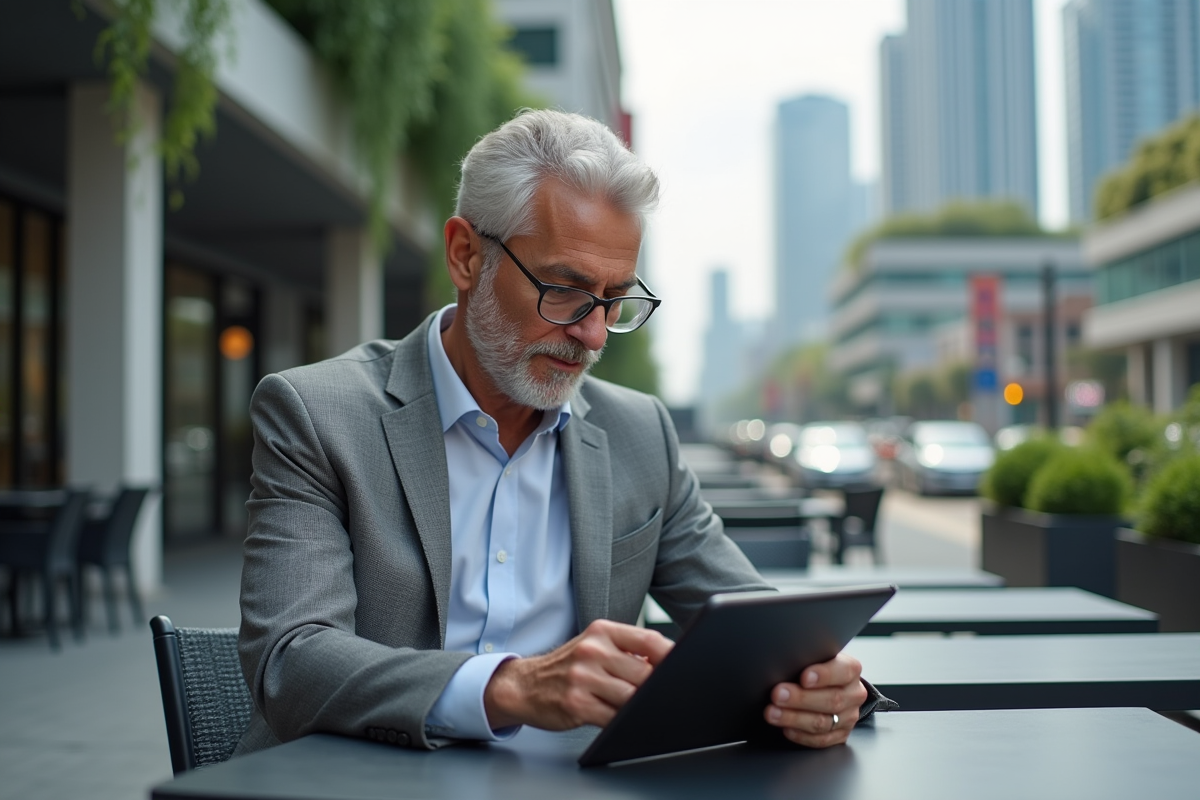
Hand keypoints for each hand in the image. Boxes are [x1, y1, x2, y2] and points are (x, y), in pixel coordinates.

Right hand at [483, 619, 673, 730]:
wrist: (524, 685)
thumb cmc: (568, 666)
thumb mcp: (595, 646)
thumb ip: (628, 649)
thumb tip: (668, 661)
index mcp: (602, 632)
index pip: (649, 640)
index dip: (671, 655)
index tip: (683, 666)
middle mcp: (592, 651)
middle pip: (645, 672)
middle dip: (654, 686)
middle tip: (657, 692)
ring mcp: (583, 678)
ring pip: (632, 697)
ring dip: (638, 705)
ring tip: (635, 705)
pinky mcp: (576, 704)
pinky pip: (614, 717)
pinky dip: (623, 721)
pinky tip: (619, 717)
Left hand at [762, 652, 866, 747]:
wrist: (831, 686)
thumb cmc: (817, 668)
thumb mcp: (816, 657)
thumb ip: (808, 660)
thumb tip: (784, 663)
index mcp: (851, 670)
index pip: (842, 671)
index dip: (823, 675)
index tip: (803, 678)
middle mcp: (853, 694)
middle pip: (831, 700)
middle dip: (801, 699)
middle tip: (778, 695)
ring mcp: (849, 717)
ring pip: (823, 723)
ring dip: (794, 718)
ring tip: (773, 713)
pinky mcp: (841, 735)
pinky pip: (821, 740)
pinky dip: (800, 735)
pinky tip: (785, 728)